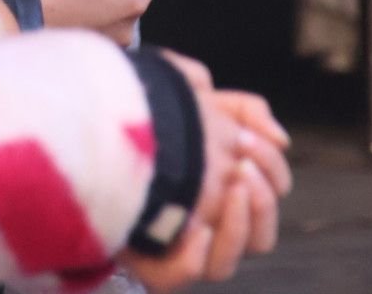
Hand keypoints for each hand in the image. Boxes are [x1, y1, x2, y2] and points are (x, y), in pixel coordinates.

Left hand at [119, 85, 291, 286]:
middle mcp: (211, 225)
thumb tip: (281, 139)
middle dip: (263, 203)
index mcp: (229, 192)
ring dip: (239, 227)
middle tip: (241, 168)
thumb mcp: (195, 96)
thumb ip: (246, 110)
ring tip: (228, 190)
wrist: (90, 132)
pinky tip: (196, 228)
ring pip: (230, 262)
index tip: (249, 140)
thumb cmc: (147, 118)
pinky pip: (187, 275)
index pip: (272, 194)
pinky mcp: (155, 265)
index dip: (271, 170)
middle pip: (262, 236)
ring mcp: (185, 250)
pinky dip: (198, 256)